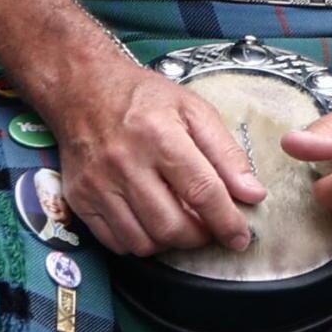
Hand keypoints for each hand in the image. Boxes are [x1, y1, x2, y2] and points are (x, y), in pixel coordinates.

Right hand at [45, 55, 261, 257]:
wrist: (83, 89)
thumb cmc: (142, 98)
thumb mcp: (193, 111)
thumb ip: (226, 153)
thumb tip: (252, 193)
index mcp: (159, 135)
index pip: (202, 192)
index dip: (227, 221)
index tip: (239, 236)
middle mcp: (125, 162)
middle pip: (171, 225)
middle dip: (199, 237)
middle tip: (208, 228)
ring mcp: (98, 184)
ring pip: (143, 242)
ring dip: (170, 242)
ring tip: (180, 224)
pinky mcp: (80, 198)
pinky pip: (115, 242)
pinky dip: (139, 243)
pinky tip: (150, 223)